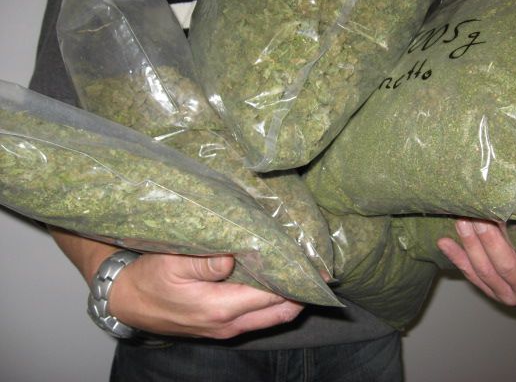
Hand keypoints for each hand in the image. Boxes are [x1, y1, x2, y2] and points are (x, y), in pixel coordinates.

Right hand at [109, 253, 303, 338]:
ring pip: (272, 316)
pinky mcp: (222, 327)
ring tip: (299, 269)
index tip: (314, 263)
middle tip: (315, 266)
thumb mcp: (171, 263)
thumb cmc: (149, 278)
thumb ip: (204, 262)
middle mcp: (230, 324)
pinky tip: (276, 279)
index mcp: (221, 307)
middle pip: (282, 311)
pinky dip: (273, 300)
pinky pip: (258, 316)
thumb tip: (234, 257)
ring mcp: (227, 329)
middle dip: (301, 291)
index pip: (274, 295)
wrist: (128, 302)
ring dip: (289, 296)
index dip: (296, 279)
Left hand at [436, 219, 515, 307]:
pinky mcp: (490, 293)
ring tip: (462, 221)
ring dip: (471, 244)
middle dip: (491, 241)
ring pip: (485, 271)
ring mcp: (507, 295)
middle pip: (508, 267)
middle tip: (480, 217)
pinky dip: (456, 257)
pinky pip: (471, 275)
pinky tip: (444, 242)